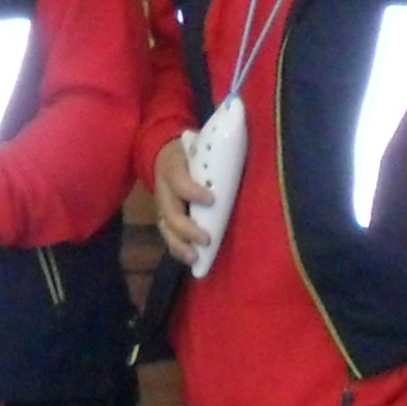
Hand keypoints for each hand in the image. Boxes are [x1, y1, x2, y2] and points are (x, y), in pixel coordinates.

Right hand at [151, 136, 207, 265]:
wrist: (166, 155)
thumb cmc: (191, 152)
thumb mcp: (199, 144)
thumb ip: (216, 152)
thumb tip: (242, 156)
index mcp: (172, 167)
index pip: (179, 181)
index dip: (192, 191)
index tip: (211, 199)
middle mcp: (164, 190)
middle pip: (170, 213)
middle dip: (187, 228)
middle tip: (206, 239)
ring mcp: (163, 207)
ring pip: (167, 229)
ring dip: (180, 245)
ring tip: (194, 258)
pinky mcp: (167, 219)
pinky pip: (170, 237)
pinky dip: (180, 250)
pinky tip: (194, 261)